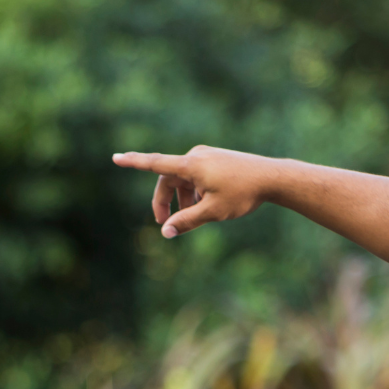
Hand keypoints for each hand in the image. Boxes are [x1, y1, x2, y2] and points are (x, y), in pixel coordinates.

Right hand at [113, 147, 281, 237]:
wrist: (272, 177)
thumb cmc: (243, 193)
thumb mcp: (212, 212)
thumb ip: (187, 221)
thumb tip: (166, 232)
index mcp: (191, 165)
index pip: (156, 164)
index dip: (134, 163)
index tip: (116, 158)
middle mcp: (195, 155)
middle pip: (168, 179)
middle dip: (165, 202)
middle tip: (165, 224)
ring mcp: (206, 155)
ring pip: (182, 179)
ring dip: (182, 199)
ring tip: (195, 215)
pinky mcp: (214, 159)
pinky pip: (195, 176)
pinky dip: (194, 191)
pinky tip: (207, 205)